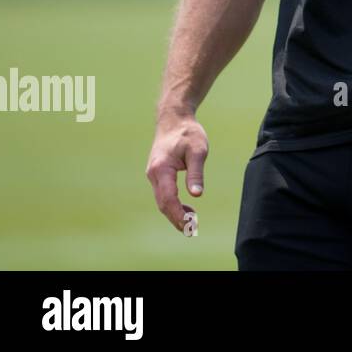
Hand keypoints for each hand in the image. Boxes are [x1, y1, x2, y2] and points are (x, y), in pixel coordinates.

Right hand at [146, 110, 207, 233]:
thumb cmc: (188, 133)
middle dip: (175, 218)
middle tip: (191, 231)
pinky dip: (173, 204)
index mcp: (161, 168)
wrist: (174, 120)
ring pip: (162, 200)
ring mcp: (153, 175)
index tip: (188, 225)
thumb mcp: (198, 150)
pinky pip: (163, 194)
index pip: (168, 197)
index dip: (177, 213)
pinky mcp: (158, 175)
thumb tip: (197, 194)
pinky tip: (186, 209)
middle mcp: (153, 174)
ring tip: (192, 222)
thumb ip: (196, 173)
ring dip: (174, 212)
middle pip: (162, 203)